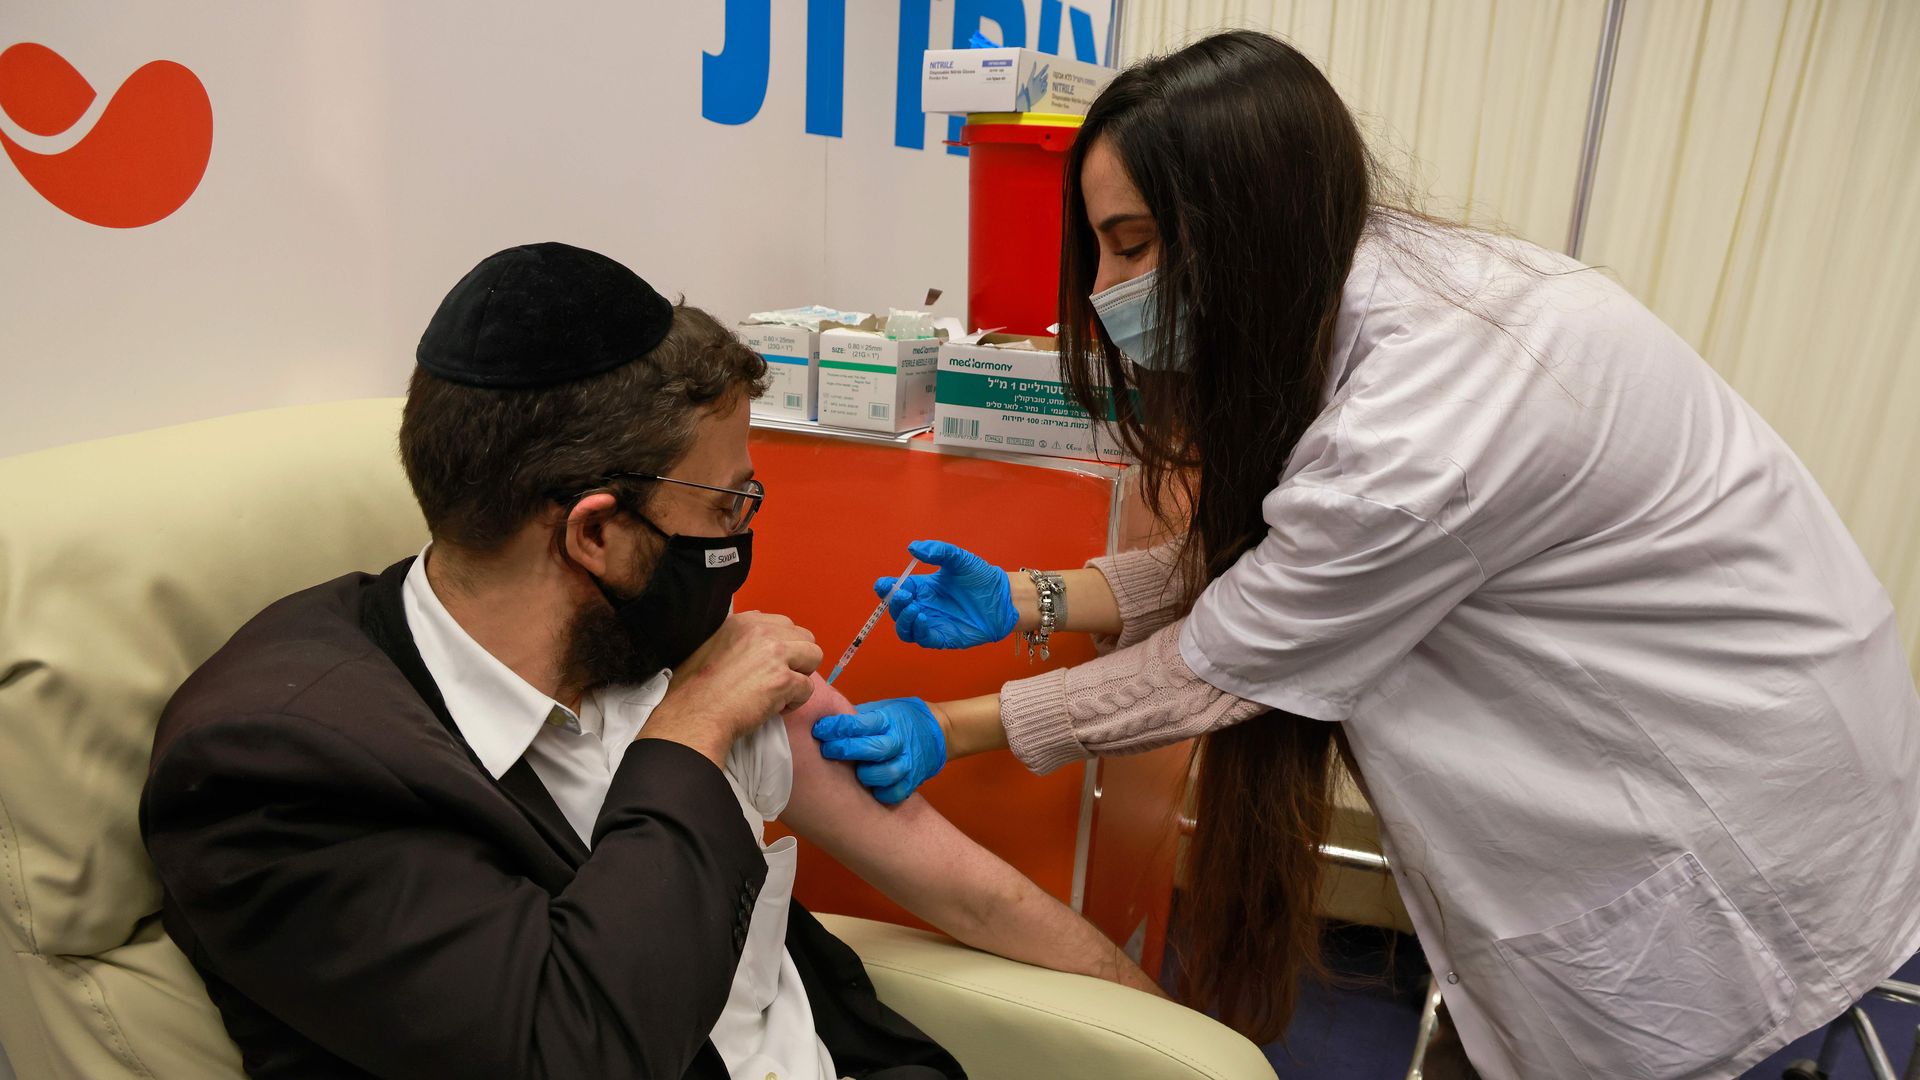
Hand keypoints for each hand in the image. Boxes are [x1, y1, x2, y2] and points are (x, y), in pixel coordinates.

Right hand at [648, 612, 821, 764]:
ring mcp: (775, 654)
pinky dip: (796, 701)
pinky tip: (775, 707)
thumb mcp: (714, 645)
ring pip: (814, 656)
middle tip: (777, 679)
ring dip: (801, 676)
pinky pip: (808, 687)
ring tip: (780, 692)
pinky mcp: (784, 680)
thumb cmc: (697, 688)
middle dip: (797, 660)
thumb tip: (762, 645)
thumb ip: (742, 639)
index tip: (769, 666)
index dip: (783, 648)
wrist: (694, 714)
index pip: (784, 625)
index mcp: (745, 621)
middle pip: (805, 637)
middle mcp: (763, 631)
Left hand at [811, 697, 946, 804]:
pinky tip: (872, 790)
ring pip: (886, 773)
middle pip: (872, 748)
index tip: (819, 730)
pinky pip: (897, 793)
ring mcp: (908, 761)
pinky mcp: (914, 779)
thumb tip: (818, 720)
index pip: (859, 723)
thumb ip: (855, 718)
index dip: (836, 727)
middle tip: (827, 751)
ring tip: (855, 774)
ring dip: (866, 775)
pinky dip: (884, 793)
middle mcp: (898, 740)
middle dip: (846, 750)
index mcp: (887, 720)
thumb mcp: (879, 710)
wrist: (936, 730)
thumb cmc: (897, 720)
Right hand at [881, 540, 1017, 649]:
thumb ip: (938, 550)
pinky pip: (922, 639)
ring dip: (903, 620)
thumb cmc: (981, 577)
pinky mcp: (943, 638)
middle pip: (896, 610)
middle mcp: (923, 606)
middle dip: (895, 603)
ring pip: (904, 629)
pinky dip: (918, 630)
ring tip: (915, 608)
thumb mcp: (959, 558)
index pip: (894, 590)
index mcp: (922, 587)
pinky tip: (924, 618)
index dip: (885, 588)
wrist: (1003, 597)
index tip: (883, 584)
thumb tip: (913, 547)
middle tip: (905, 595)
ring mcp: (932, 623)